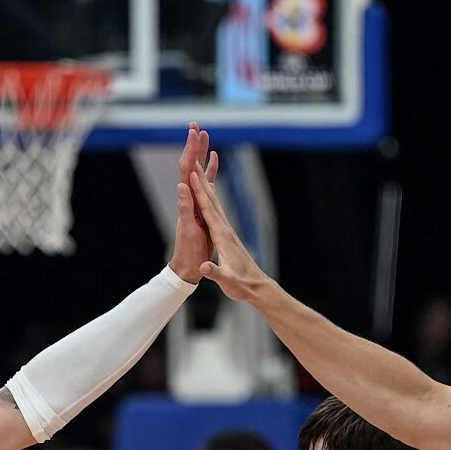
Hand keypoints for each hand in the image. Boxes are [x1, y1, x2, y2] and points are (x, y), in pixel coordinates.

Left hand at [166, 123, 220, 281]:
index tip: (193, 133)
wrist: (188, 265)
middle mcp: (189, 196)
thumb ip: (185, 207)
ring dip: (200, 152)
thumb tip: (182, 185)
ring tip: (204, 133)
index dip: (190, 151)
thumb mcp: (189, 230)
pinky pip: (207, 182)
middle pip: (190, 164)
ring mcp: (196, 199)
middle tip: (195, 124)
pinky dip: (211, 169)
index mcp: (186, 199)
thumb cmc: (189, 251)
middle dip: (193, 144)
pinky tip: (214, 158)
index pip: (186, 170)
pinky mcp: (202, 205)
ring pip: (198, 170)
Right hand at [187, 168, 276, 304]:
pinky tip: (209, 197)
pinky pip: (217, 213)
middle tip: (194, 161)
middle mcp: (226, 230)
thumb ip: (215, 273)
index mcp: (222, 237)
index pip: (208, 210)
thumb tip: (204, 268)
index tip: (192, 174)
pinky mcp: (228, 236)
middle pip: (212, 201)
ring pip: (215, 204)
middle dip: (202, 181)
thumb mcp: (227, 281)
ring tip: (199, 172)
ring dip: (206, 187)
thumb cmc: (242, 285)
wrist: (258, 288)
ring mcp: (228, 232)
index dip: (199, 192)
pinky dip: (210, 201)